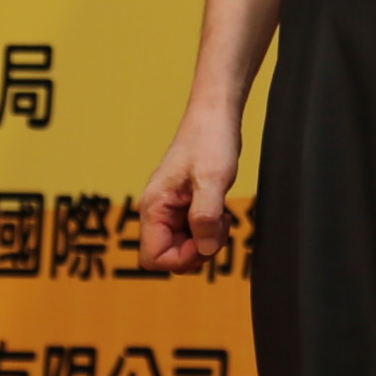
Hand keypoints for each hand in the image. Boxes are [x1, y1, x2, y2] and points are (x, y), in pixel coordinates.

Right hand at [135, 105, 243, 272]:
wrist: (215, 116)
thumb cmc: (210, 140)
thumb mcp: (212, 180)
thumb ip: (206, 217)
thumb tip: (205, 250)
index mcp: (154, 207)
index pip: (154, 259)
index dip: (183, 259)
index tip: (206, 240)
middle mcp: (157, 211)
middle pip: (169, 257)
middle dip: (198, 251)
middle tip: (219, 227)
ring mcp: (169, 209)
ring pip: (183, 247)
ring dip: (206, 240)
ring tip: (221, 216)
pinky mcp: (183, 206)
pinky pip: (192, 233)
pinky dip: (209, 230)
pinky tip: (220, 212)